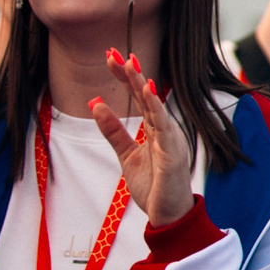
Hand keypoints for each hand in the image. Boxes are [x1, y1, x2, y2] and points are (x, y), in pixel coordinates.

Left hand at [95, 50, 195, 227]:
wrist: (169, 216)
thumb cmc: (154, 186)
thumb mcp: (126, 155)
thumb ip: (113, 131)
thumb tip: (96, 103)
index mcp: (155, 129)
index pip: (138, 97)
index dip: (125, 77)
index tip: (110, 58)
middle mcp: (165, 129)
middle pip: (146, 96)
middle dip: (130, 74)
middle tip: (113, 53)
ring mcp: (171, 139)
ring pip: (154, 105)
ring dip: (141, 84)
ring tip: (129, 64)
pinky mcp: (173, 152)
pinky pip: (163, 125)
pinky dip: (156, 106)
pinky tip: (147, 90)